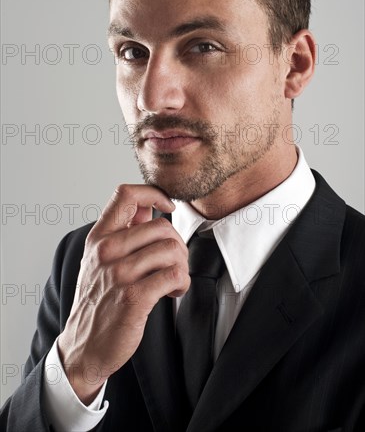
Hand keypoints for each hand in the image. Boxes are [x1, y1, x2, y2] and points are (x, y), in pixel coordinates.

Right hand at [57, 184, 189, 403]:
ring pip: (171, 249)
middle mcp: (106, 251)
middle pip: (161, 225)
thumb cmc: (97, 301)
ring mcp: (119, 274)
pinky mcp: (134, 297)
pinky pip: (175, 274)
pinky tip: (173, 291)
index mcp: (99, 238)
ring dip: (182, 265)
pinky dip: (182, 282)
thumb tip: (148, 208)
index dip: (154, 193)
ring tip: (174, 279)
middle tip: (174, 262)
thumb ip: (123, 232)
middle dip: (178, 244)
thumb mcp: (100, 260)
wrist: (84, 346)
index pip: (126, 194)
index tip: (169, 206)